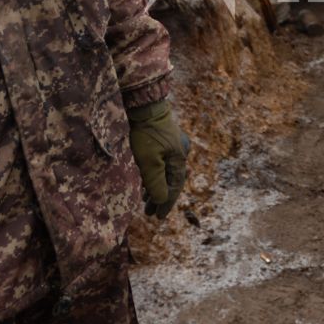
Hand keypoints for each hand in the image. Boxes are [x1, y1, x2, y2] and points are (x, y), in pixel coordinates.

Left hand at [128, 98, 189, 217]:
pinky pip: (160, 164)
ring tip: (144, 200)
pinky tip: (145, 180)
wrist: (144, 106)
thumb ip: (156, 182)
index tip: (159, 217)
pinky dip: (153, 175)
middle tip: (149, 212)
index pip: (174, 188)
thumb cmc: (146, 134)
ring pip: (164, 172)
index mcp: (179, 160)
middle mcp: (179, 154)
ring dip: (155, 187)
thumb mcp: (149, 161)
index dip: (166, 203)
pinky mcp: (162, 140)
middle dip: (160, 197)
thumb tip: (162, 200)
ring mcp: (171, 146)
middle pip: (170, 181)